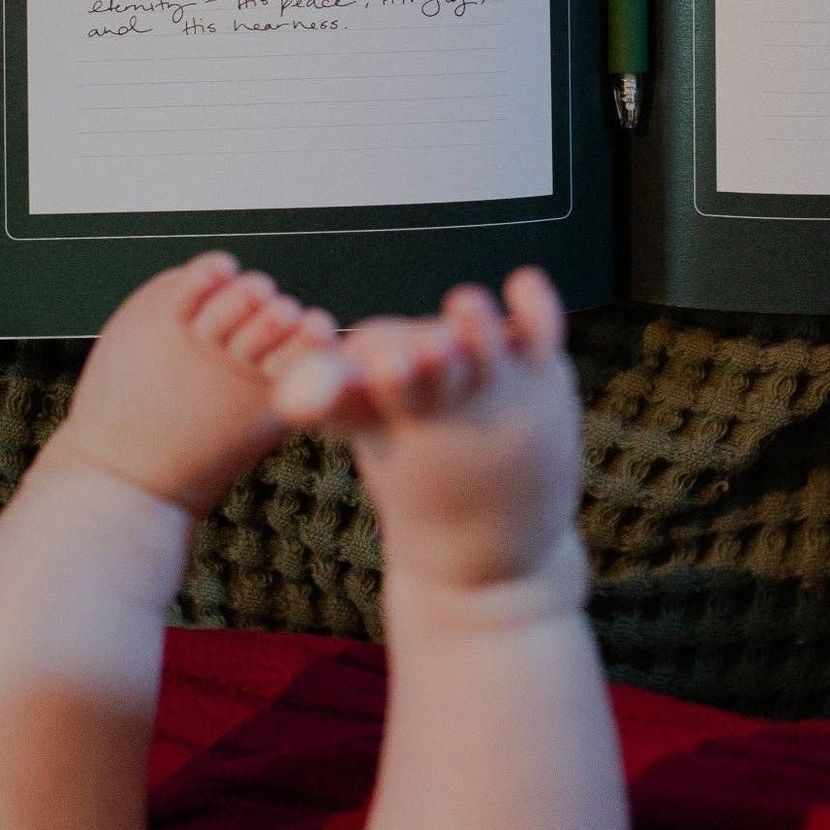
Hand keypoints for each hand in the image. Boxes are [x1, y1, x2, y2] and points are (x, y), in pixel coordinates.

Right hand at [270, 269, 586, 619]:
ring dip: (474, 328)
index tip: (343, 374)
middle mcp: (441, 401)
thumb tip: (289, 396)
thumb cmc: (419, 469)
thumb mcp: (371, 430)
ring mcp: (496, 389)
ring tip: (466, 304)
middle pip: (423, 372)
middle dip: (418, 364)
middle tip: (412, 356)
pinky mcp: (540, 376)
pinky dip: (536, 305)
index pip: (350, 391)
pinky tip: (524, 282)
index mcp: (385, 414)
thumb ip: (331, 397)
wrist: (496, 546)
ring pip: (482, 347)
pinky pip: (540, 331)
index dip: (339, 384)